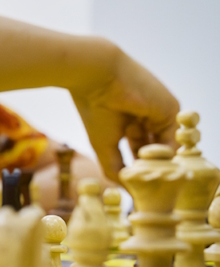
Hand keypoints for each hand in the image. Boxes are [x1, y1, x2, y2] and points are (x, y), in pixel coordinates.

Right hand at [69, 43, 178, 180]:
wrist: (95, 76)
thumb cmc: (93, 108)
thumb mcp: (104, 145)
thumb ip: (116, 168)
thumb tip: (126, 190)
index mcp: (130, 122)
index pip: (141, 150)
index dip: (139, 169)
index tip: (136, 187)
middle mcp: (148, 117)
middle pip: (155, 150)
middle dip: (150, 169)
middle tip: (147, 189)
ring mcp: (160, 113)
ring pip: (166, 147)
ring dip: (158, 166)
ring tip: (147, 181)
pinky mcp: (170, 109)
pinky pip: (173, 139)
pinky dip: (166, 157)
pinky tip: (153, 168)